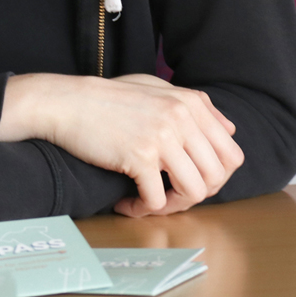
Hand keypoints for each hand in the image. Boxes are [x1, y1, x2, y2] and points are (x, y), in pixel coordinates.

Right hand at [0, 72, 243, 216]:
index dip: (216, 177)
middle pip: (216, 177)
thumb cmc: (105, 97)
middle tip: (171, 196)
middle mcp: (182, 118)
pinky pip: (156, 199)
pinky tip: (127, 204)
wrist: (64, 102)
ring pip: (194, 192)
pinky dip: (143, 209)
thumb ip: (193, 104)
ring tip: (151, 202)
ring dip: (174, 206)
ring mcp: (162, 137)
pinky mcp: (139, 156)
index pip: (232, 154)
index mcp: (191, 103)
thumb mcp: (154, 87)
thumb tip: (228, 128)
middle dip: (196, 195)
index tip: (191, 180)